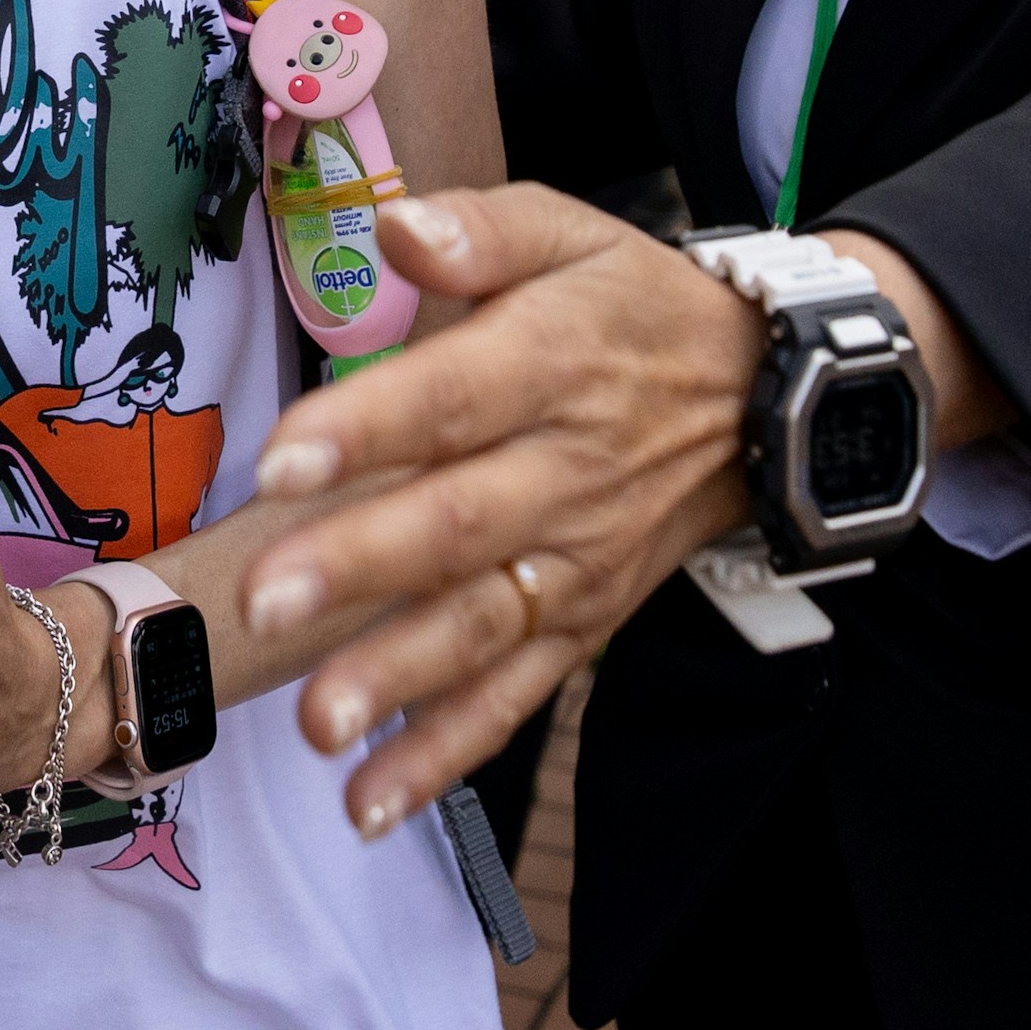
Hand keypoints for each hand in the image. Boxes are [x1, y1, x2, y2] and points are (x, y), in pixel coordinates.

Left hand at [236, 187, 763, 837]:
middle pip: (456, 526)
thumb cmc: (631, 306)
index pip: (451, 400)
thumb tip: (397, 225)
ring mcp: (575, 561)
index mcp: (549, 365)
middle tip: (267, 600)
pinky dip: (448, 755)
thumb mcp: (570, 233)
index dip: (367, 430)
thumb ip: (478, 231)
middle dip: (358, 568)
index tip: (282, 459)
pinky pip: (516, 697)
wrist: (764, 395)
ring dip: (398, 680)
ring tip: (317, 722)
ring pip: (482, 627)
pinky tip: (372, 804)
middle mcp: (563, 473)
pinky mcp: (582, 623)